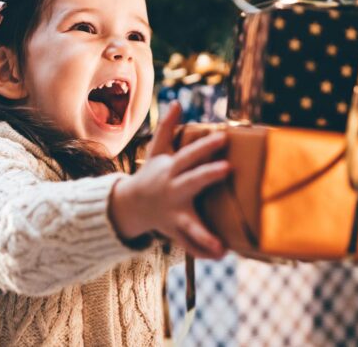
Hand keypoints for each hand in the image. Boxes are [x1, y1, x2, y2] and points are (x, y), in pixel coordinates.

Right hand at [110, 102, 228, 258]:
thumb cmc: (152, 175)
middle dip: (208, 175)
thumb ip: (166, 128)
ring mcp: (174, 214)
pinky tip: (222, 254)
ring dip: (205, 236)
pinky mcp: (176, 232)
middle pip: (192, 182)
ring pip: (190, 226)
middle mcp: (173, 191)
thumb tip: (178, 103)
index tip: (224, 137)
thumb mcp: (157, 151)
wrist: (130, 205)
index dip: (205, 146)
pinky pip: (190, 245)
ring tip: (222, 246)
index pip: (189, 155)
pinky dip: (204, 251)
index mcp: (171, 170)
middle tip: (228, 169)